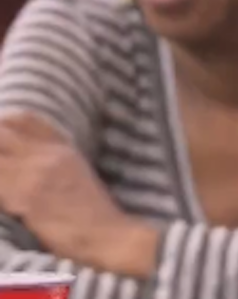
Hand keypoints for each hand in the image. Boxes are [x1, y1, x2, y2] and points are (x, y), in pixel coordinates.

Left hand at [0, 112, 160, 277]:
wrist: (107, 236)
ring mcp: (38, 172)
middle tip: (0, 168)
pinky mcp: (29, 196)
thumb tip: (23, 160)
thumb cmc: (91, 214)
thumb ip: (52, 160)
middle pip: (3, 133)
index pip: (25, 120)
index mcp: (63, 147)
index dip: (5, 124)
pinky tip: (2, 202)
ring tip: (2, 186)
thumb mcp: (76, 174)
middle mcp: (50, 154)